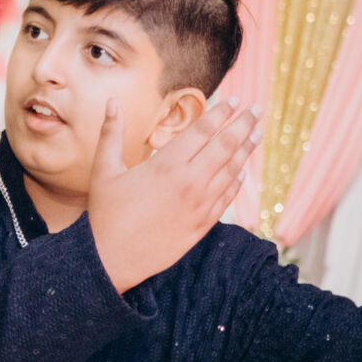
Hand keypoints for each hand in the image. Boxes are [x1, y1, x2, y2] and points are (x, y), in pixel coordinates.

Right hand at [88, 98, 260, 291]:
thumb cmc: (105, 214)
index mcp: (166, 165)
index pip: (203, 131)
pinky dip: (237, 182)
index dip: (221, 113)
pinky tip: (242, 172)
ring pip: (231, 171)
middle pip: (225, 146)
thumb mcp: (104, 170)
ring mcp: (199, 205)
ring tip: (256, 135)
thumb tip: (112, 102)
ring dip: (246, 150)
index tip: (234, 102)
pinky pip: (227, 198)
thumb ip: (111, 133)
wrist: (112, 260)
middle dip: (244, 125)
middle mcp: (189, 182)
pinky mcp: (202, 225)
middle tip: (256, 110)